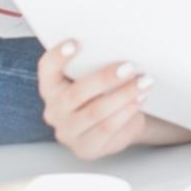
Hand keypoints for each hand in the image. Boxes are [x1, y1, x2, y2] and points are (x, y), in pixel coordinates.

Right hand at [38, 40, 154, 159]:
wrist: (118, 123)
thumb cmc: (104, 92)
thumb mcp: (95, 76)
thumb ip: (96, 63)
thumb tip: (118, 45)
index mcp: (51, 87)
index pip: (47, 69)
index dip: (57, 57)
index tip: (74, 42)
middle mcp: (54, 111)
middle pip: (76, 93)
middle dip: (105, 79)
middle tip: (129, 67)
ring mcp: (68, 132)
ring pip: (96, 112)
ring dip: (124, 95)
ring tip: (144, 82)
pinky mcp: (85, 148)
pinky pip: (107, 128)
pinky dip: (126, 112)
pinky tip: (139, 99)